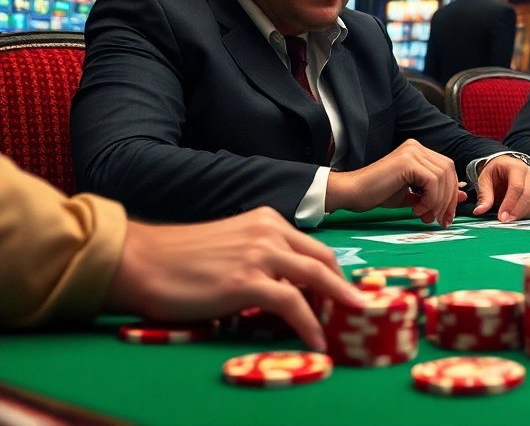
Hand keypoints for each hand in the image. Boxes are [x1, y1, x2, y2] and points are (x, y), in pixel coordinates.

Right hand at [102, 207, 366, 351]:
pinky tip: (318, 340)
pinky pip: (293, 304)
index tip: (344, 292)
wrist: (140, 262)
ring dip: (338, 303)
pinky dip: (310, 324)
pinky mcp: (247, 282)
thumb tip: (283, 288)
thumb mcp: (230, 247)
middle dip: (343, 286)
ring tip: (353, 322)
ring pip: (316, 277)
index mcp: (266, 221)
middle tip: (357, 308)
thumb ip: (259, 258)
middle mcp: (269, 232)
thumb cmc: (178, 259)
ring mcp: (260, 255)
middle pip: (323, 260)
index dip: (332, 272)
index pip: (312, 248)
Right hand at [326, 139, 467, 226]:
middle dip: (449, 199)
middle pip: (449, 171)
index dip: (452, 194)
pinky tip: (416, 210)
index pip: (448, 170)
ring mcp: (413, 151)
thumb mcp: (413, 196)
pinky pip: (433, 181)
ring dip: (439, 202)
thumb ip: (435, 194)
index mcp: (419, 152)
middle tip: (441, 220)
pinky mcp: (407, 161)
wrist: (353, 193)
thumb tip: (463, 196)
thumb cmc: (378, 194)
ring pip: (443, 177)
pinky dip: (430, 199)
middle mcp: (417, 147)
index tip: (447, 216)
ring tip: (425, 216)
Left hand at [474, 156, 529, 221]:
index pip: (517, 187)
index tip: (502, 217)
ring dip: (524, 214)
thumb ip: (484, 195)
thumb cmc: (495, 172)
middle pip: (528, 196)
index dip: (510, 204)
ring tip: (511, 220)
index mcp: (516, 167)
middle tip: (505, 221)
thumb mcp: (485, 180)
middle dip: (517, 211)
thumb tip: (479, 211)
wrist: (506, 166)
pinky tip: (520, 217)